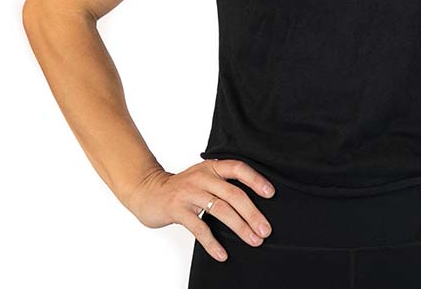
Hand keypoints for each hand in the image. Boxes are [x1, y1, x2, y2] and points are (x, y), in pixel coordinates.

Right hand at [127, 158, 275, 262]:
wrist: (149, 191)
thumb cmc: (182, 188)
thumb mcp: (203, 178)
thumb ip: (222, 184)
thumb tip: (253, 205)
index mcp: (211, 167)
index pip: (237, 168)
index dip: (255, 180)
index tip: (270, 194)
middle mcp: (201, 176)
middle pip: (232, 193)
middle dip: (252, 213)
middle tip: (265, 229)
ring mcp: (189, 192)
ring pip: (220, 209)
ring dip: (239, 227)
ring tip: (253, 240)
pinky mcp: (177, 209)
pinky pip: (199, 227)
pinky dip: (212, 243)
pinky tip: (222, 253)